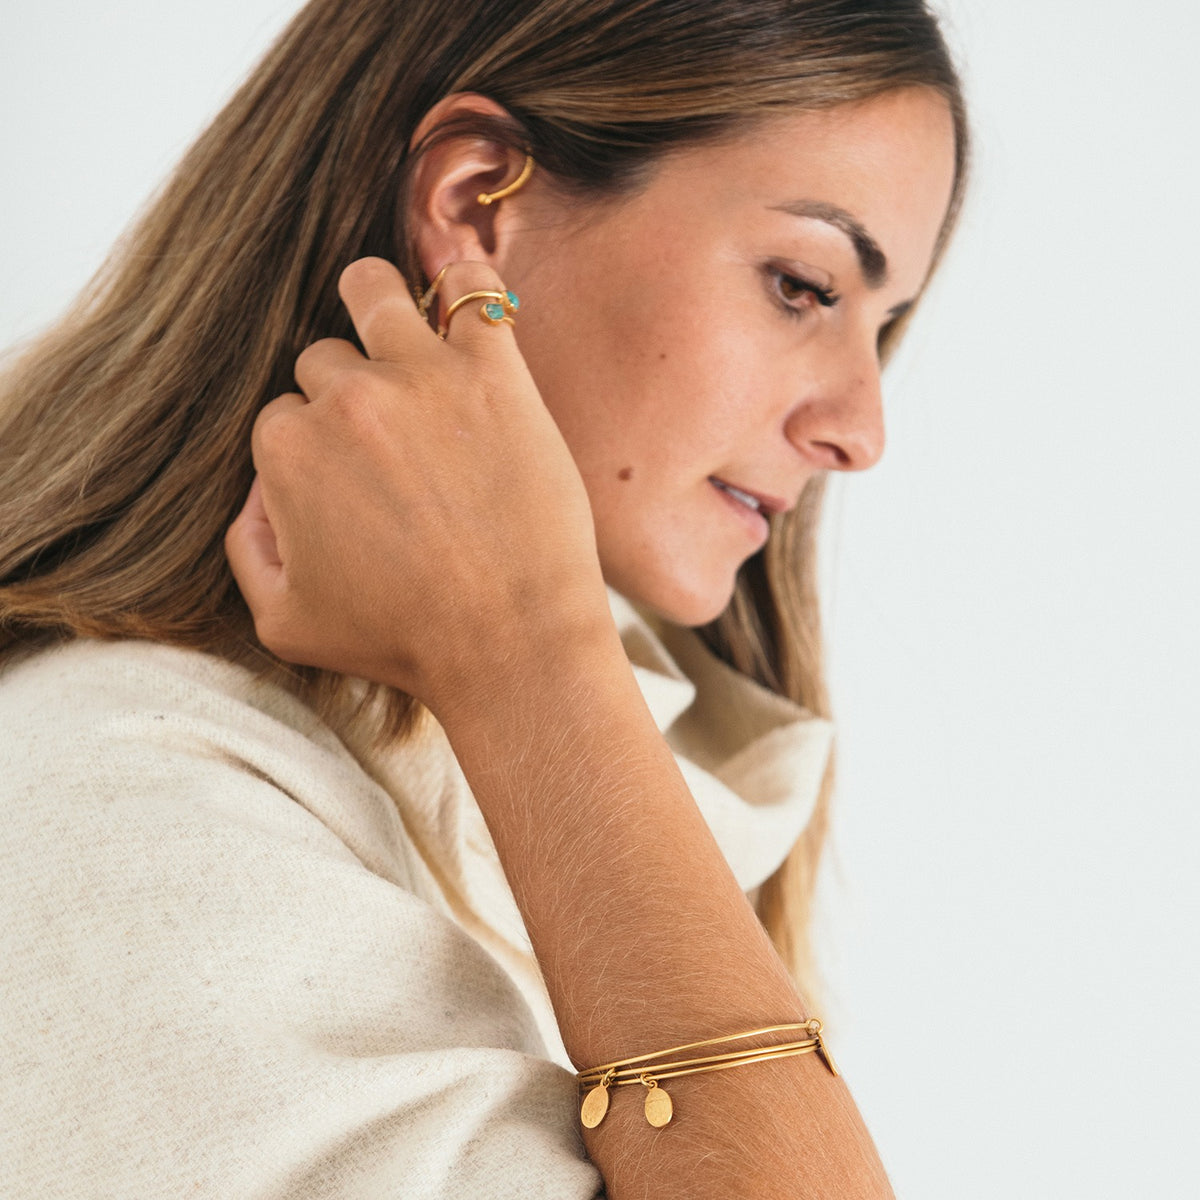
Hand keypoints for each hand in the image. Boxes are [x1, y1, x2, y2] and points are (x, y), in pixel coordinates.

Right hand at [225, 258, 608, 714]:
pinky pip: (473, 288)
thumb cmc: (402, 641)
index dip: (314, 447)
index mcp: (287, 451)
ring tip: (396, 328)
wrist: (511, 644)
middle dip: (348, 395)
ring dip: (376, 301)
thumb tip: (258, 492)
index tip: (352, 479)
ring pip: (375, 292)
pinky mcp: (495, 373)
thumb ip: (246, 548)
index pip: (284, 417)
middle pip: (326, 362)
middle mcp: (347, 400)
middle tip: (393, 439)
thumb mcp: (283, 621)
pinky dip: (464, 282)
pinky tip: (462, 301)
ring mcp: (423, 377)